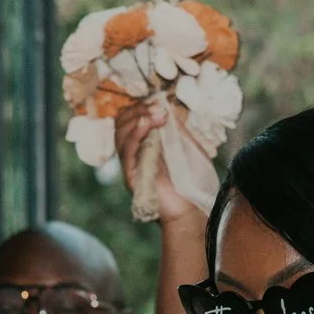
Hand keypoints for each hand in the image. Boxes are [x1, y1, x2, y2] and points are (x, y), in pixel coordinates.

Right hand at [113, 98, 206, 227]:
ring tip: (157, 115)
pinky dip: (135, 134)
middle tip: (158, 108)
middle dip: (138, 109)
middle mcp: (134, 155)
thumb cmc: (192, 183)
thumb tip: (168, 106)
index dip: (140, 106)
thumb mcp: (187, 148)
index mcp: (144, 146)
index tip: (159, 103)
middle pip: (121, 124)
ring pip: (120, 134)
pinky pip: (126, 151)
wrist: (192, 210)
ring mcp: (131, 165)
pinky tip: (146, 124)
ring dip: (137, 118)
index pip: (129, 119)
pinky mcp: (132, 177)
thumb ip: (177, 129)